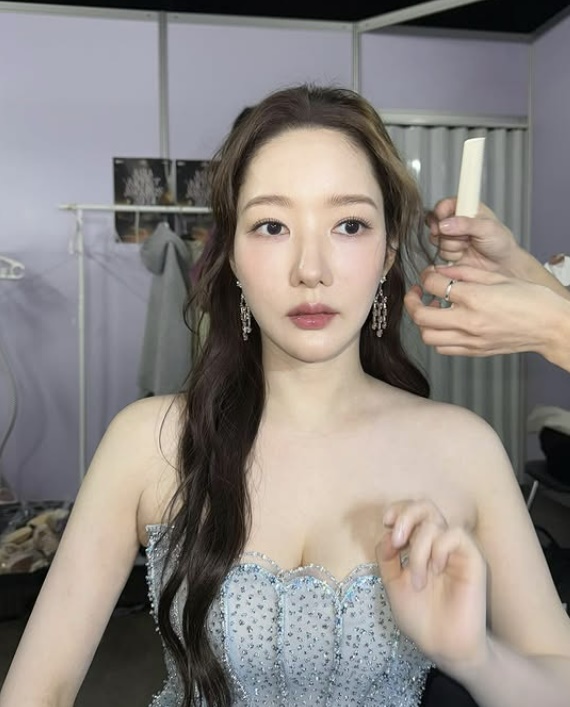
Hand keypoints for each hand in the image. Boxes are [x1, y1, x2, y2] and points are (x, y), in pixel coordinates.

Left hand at [377, 499, 487, 675]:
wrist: (442, 645)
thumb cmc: (419, 616)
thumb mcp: (392, 582)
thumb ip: (386, 555)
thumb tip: (387, 534)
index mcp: (419, 545)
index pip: (411, 511)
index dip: (397, 509)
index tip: (385, 522)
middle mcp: (437, 543)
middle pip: (425, 506)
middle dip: (406, 515)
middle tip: (398, 541)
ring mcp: (455, 550)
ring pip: (434, 523)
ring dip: (418, 551)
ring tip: (418, 581)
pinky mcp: (472, 558)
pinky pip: (454, 535)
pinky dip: (438, 549)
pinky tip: (436, 570)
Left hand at [405, 264, 557, 356]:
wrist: (550, 326)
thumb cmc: (530, 299)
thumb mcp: (497, 276)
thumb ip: (464, 273)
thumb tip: (439, 270)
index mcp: (475, 298)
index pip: (433, 286)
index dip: (426, 277)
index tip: (429, 275)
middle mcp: (468, 321)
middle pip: (421, 316)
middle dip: (412, 302)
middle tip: (417, 293)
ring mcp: (470, 340)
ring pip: (427, 336)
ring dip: (423, 322)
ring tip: (432, 309)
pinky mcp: (474, 352)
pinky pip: (443, 349)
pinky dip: (437, 336)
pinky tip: (445, 324)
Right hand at [427, 197, 521, 275]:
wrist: (502, 265)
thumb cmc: (500, 242)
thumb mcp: (487, 228)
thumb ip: (465, 224)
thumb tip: (444, 224)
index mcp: (466, 208)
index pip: (444, 205)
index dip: (440, 212)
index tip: (443, 220)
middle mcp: (456, 222)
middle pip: (436, 223)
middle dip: (447, 232)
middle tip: (463, 236)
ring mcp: (450, 237)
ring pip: (436, 239)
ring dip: (451, 245)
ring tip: (468, 245)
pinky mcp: (448, 251)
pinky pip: (439, 252)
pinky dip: (451, 255)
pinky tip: (463, 254)